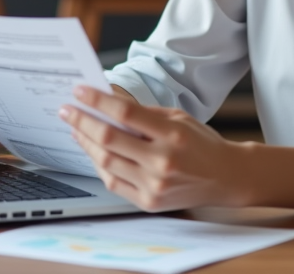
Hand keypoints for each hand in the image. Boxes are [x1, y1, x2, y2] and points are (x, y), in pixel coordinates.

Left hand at [58, 85, 249, 211]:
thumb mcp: (178, 118)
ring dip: (85, 143)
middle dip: (82, 121)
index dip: (97, 101)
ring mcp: (154, 185)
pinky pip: (113, 182)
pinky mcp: (149, 202)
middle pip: (109, 139)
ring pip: (106, 162)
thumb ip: (143, 114)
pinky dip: (99, 164)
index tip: (79, 92)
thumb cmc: (201, 143)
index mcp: (172, 135)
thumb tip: (106, 104)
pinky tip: (92, 150)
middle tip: (67, 110)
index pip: (125, 113)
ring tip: (75, 129)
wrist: (226, 178)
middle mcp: (162, 162)